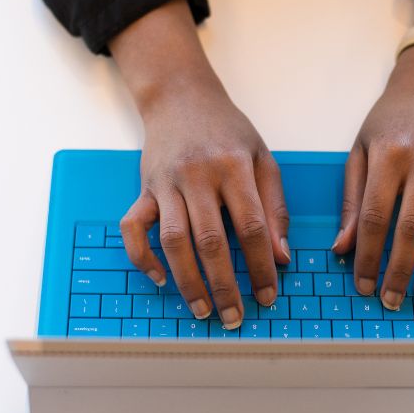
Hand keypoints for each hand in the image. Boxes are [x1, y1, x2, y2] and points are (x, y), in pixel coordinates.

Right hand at [110, 0, 289, 329]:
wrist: (180, 96)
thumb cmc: (227, 130)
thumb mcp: (262, 158)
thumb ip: (275, 206)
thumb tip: (281, 256)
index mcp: (234, 167)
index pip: (252, 226)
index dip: (261, 265)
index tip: (268, 295)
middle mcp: (198, 176)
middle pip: (211, 240)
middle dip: (225, 284)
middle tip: (235, 316)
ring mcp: (166, 183)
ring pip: (173, 240)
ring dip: (187, 280)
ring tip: (202, 310)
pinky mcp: (144, 188)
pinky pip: (133, 228)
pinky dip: (142, 257)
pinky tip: (160, 279)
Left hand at [332, 44, 413, 307]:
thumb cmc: (390, 120)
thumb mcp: (360, 151)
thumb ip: (351, 200)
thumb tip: (341, 249)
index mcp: (388, 154)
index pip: (374, 216)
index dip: (368, 256)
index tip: (363, 285)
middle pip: (412, 227)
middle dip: (400, 269)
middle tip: (392, 298)